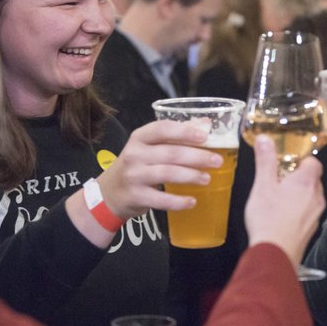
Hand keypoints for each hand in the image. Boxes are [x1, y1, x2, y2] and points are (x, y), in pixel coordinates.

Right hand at [96, 120, 218, 219]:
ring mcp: (133, 176)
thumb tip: (206, 124)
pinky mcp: (135, 196)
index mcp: (139, 138)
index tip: (204, 136)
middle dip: (197, 157)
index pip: (162, 129)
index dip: (184, 131)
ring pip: (167, 174)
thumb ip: (177, 135)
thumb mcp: (150, 146)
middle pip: (170, 153)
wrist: (109, 193)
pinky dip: (178, 201)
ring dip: (190, 176)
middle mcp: (134, 154)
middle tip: (217, 161)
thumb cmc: (138, 165)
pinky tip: (192, 201)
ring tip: (207, 179)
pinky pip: (160, 199)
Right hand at [245, 135, 324, 267]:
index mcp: (307, 181)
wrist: (275, 254)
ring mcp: (316, 214)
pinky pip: (307, 212)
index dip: (301, 159)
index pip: (313, 162)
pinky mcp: (311, 228)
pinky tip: (281, 215)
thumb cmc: (269, 220)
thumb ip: (266, 161)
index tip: (286, 161)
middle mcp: (316, 196)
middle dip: (296, 176)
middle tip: (277, 179)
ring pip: (310, 196)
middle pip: (312, 178)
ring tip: (277, 198)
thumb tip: (266, 140)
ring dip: (297, 194)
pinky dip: (297, 209)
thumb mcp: (262, 185)